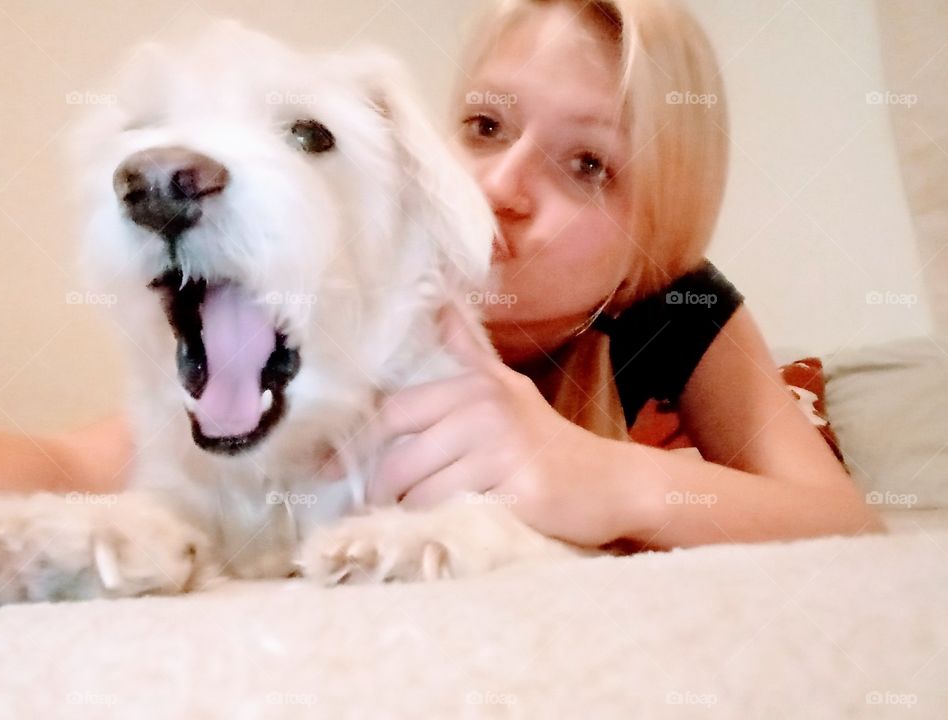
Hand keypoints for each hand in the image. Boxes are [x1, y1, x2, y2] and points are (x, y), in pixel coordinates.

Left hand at [364, 303, 637, 546]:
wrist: (612, 482)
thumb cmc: (546, 440)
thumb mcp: (507, 387)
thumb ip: (468, 352)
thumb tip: (439, 305)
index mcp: (476, 386)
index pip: (393, 413)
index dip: (359, 446)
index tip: (335, 471)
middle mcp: (487, 412)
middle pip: (399, 461)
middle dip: (381, 493)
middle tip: (379, 510)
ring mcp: (506, 454)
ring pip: (421, 496)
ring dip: (409, 517)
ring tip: (414, 523)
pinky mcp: (521, 496)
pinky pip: (454, 519)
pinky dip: (440, 531)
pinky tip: (445, 533)